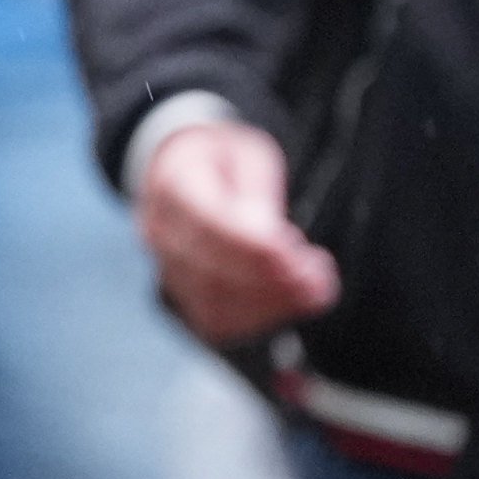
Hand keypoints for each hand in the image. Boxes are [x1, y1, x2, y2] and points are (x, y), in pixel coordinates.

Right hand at [136, 118, 339, 344]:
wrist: (188, 174)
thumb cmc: (226, 162)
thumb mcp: (248, 156)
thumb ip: (256, 194)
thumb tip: (268, 238)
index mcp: (172, 185)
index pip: (206, 224)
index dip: (250, 245)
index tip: (294, 251)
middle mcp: (160, 233)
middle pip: (209, 272)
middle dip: (270, 279)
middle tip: (319, 275)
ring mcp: (167, 269)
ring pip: (213, 305)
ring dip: (271, 303)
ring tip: (317, 287)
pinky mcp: (185, 298)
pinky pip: (219, 322)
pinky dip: (261, 318)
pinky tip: (296, 300)